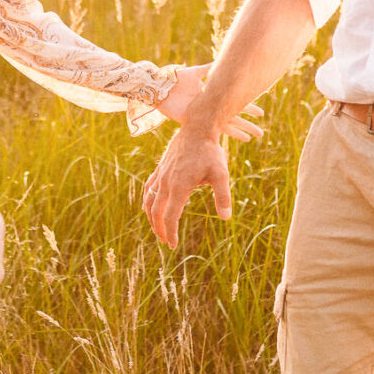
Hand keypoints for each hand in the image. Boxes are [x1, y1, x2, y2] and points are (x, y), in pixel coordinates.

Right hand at [142, 124, 232, 248]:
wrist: (197, 127)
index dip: (170, 233)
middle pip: (156, 212)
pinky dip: (147, 200)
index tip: (173, 246)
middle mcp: (166, 182)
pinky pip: (148, 187)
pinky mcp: (160, 167)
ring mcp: (161, 174)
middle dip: (159, 229)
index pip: (169, 217)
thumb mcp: (221, 174)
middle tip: (165, 241)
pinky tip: (150, 205)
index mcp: (179, 187)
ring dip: (151, 216)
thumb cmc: (210, 151)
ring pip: (149, 200)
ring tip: (157, 227)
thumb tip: (226, 217)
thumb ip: (223, 196)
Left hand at [154, 65, 264, 141]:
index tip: (260, 113)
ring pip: (225, 124)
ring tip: (252, 139)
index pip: (233, 104)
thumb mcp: (195, 72)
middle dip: (247, 125)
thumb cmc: (174, 79)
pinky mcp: (192, 119)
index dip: (247, 108)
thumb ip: (209, 69)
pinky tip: (232, 138)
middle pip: (232, 118)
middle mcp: (208, 108)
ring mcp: (202, 115)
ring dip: (239, 132)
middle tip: (261, 134)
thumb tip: (224, 62)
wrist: (158, 86)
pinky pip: (209, 125)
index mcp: (210, 97)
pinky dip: (222, 131)